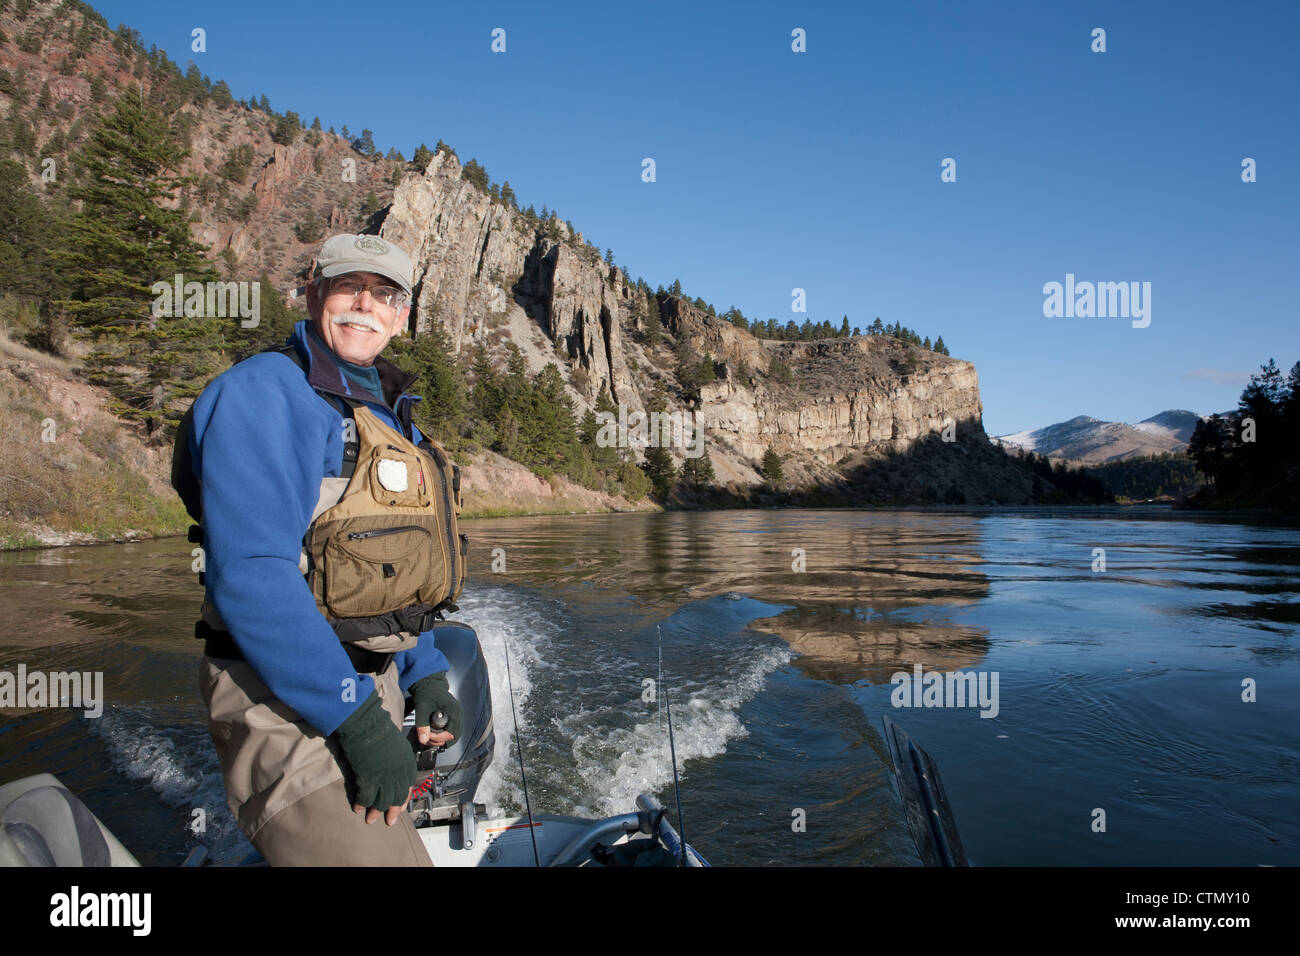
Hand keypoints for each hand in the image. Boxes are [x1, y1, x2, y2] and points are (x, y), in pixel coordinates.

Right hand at [333, 690, 417, 825]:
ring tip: (370, 820)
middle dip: (392, 811)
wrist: (367, 723)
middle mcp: (398, 773)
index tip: (399, 807)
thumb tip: (391, 770)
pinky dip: (361, 804)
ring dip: (375, 812)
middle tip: (389, 821)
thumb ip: (396, 761)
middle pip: (397, 798)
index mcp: (407, 764)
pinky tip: (357, 808)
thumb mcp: (396, 746)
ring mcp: (384, 777)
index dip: (403, 800)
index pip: (408, 788)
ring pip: (381, 801)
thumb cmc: (378, 729)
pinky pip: (366, 797)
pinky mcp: (369, 778)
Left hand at [409, 672, 462, 745]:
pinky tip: (432, 732)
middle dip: (441, 741)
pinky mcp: (451, 716)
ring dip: (441, 738)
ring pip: (453, 734)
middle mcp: (457, 714)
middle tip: (429, 739)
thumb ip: (422, 725)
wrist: (428, 683)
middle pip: (455, 736)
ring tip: (429, 737)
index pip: (452, 733)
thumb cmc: (427, 692)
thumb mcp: (422, 709)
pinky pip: (450, 729)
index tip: (428, 737)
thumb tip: (423, 740)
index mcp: (454, 711)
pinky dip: (442, 734)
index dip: (440, 738)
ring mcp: (455, 715)